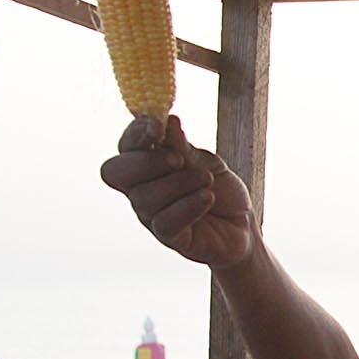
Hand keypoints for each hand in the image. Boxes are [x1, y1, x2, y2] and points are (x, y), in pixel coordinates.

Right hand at [100, 114, 255, 269]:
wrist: (243, 224)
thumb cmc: (219, 189)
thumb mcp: (206, 161)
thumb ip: (183, 146)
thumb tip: (168, 121)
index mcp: (146, 164)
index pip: (125, 146)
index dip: (135, 134)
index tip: (157, 125)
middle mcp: (140, 189)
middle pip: (116, 173)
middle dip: (146, 162)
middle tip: (177, 159)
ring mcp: (151, 215)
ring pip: (145, 198)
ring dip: (179, 184)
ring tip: (207, 180)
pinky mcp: (169, 237)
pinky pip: (164, 223)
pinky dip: (187, 206)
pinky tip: (207, 197)